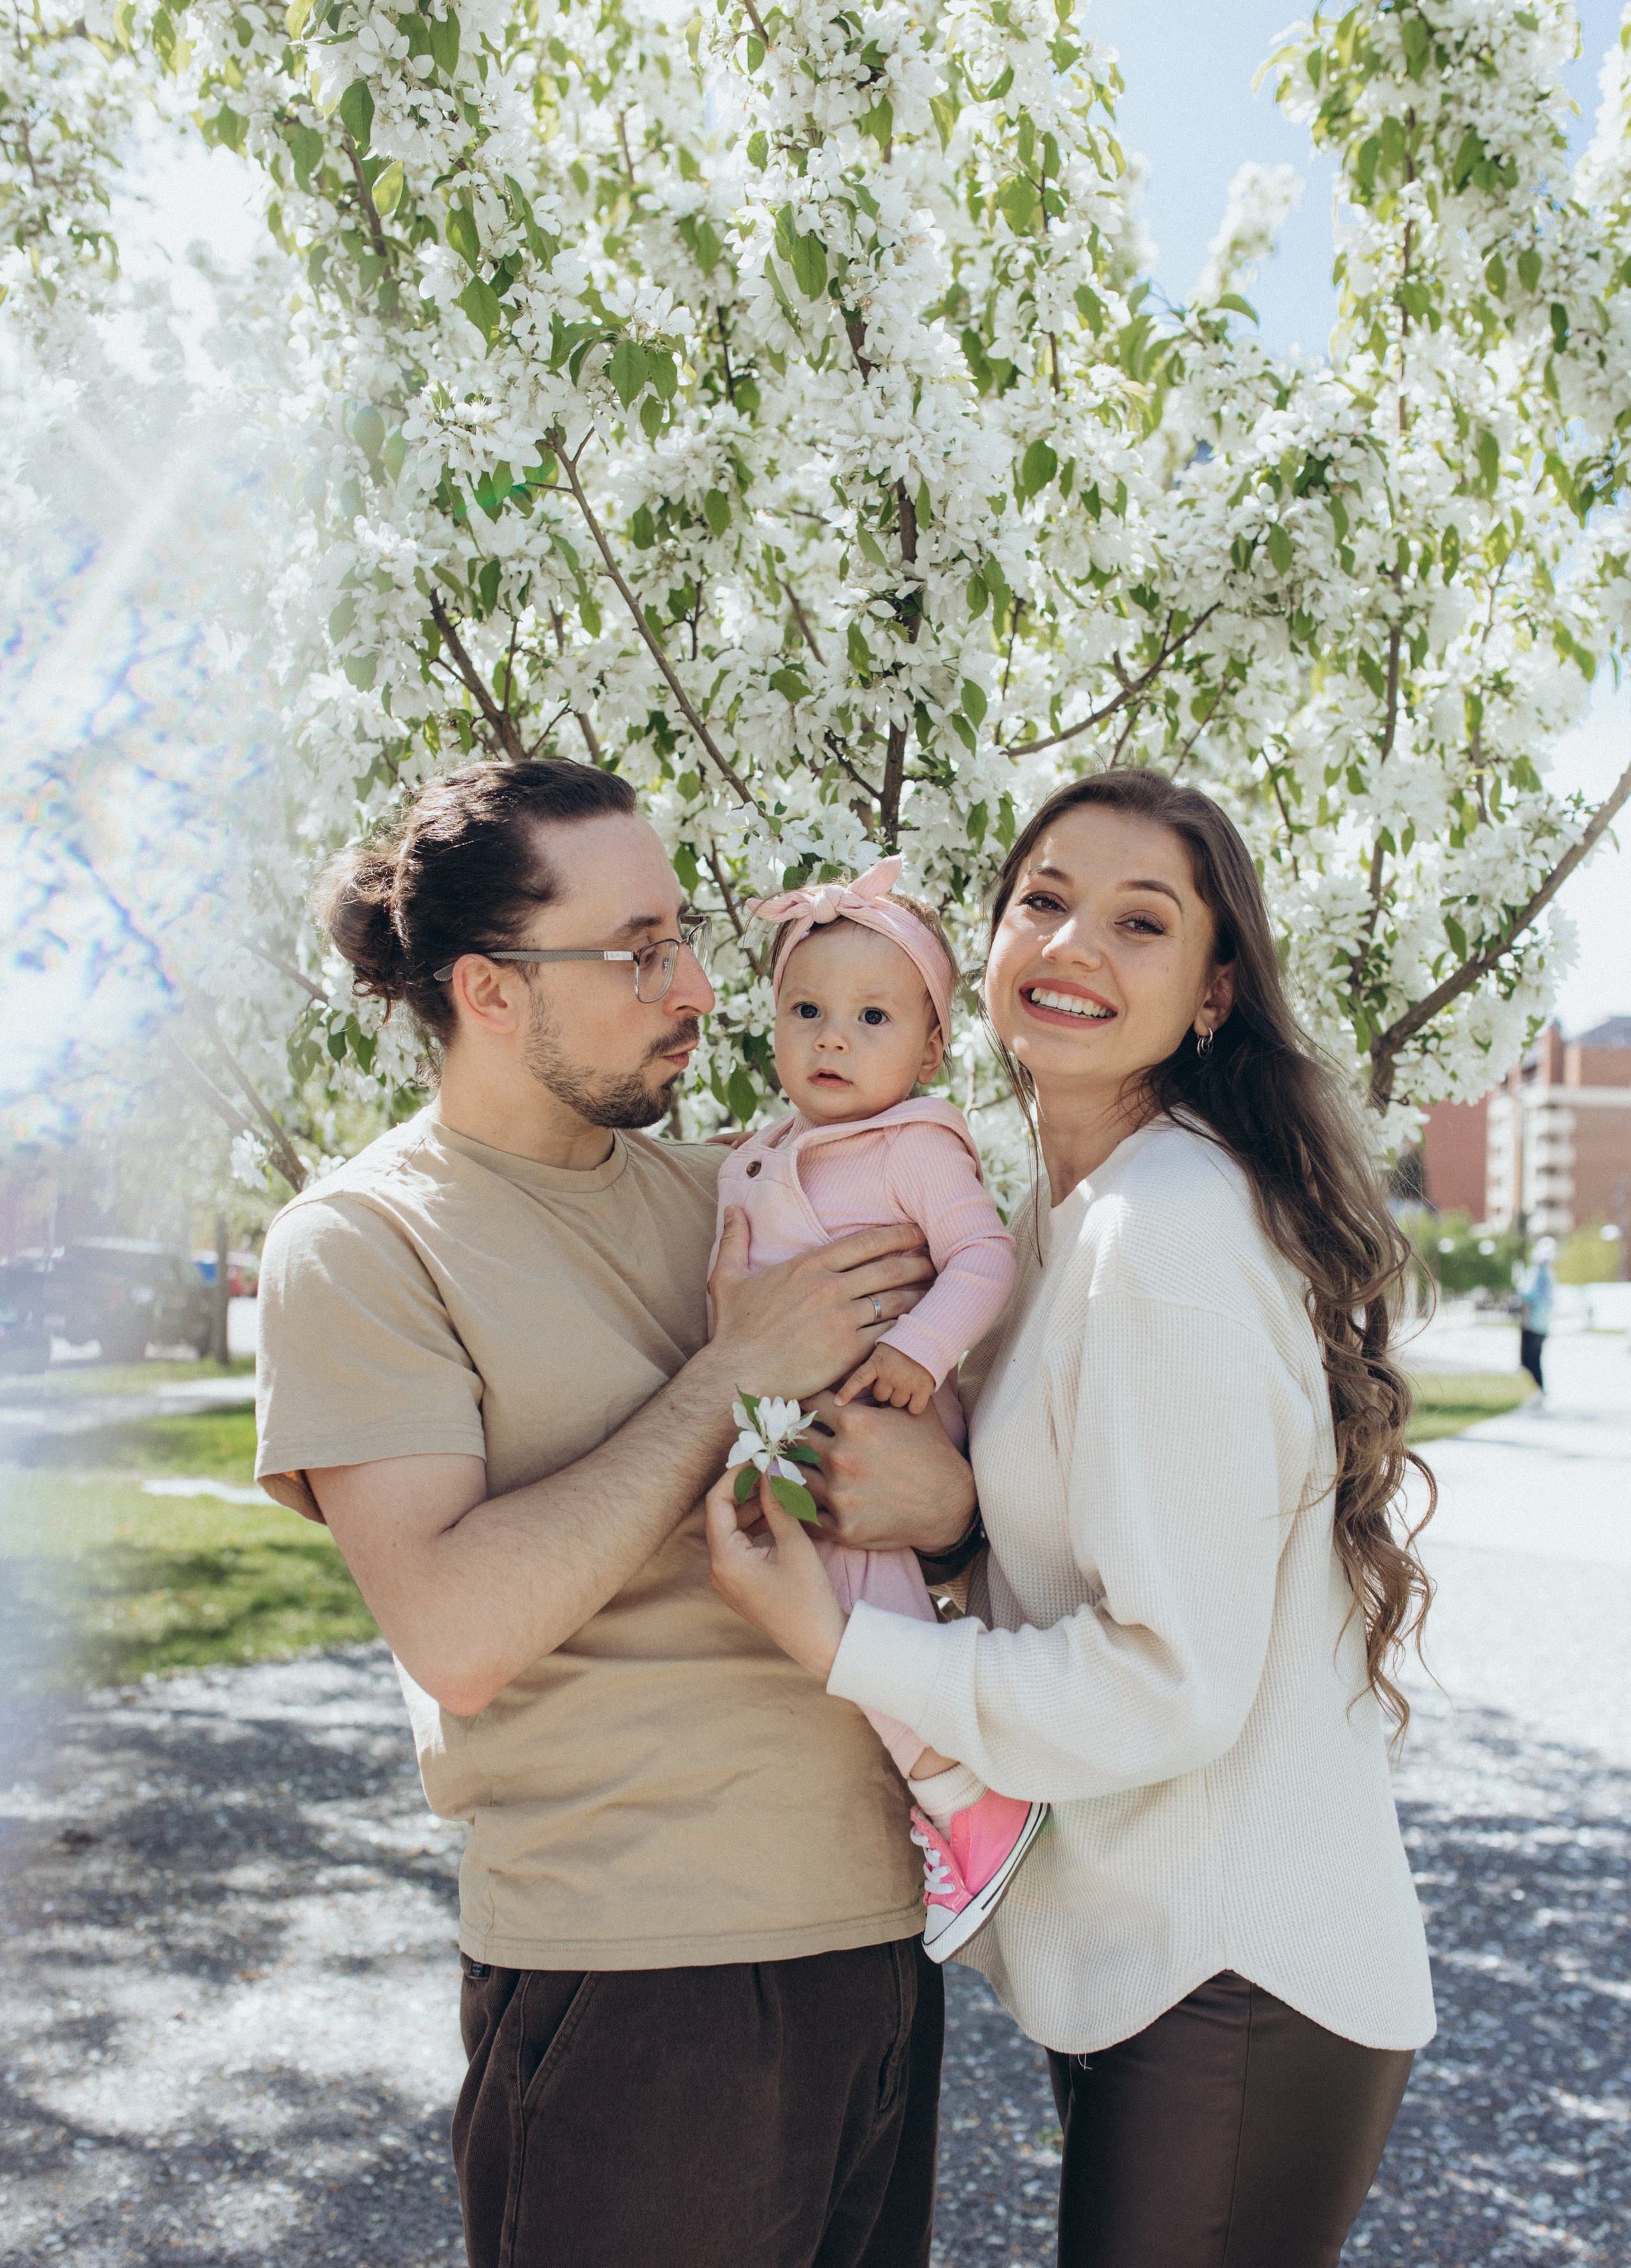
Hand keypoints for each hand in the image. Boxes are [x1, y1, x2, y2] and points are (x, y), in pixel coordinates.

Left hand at [705, 1464, 847, 1680]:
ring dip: (753, 1507)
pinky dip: (756, 1527)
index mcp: (724, 1559)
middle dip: (746, 1490)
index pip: (716, 1502)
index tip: (760, 1460)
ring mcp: (729, 1580)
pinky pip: (741, 1546)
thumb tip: (770, 1470)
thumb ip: (778, 1503)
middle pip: (722, 1515)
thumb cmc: (808, 1598)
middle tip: (773, 1471)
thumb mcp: (794, 1544)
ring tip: (781, 1490)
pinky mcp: (742, 1585)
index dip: (735, 1476)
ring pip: (732, 1529)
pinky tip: (780, 1515)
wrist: (820, 1644)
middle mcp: (718, 1570)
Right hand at [709, 1210, 932, 1402]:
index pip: (865, 1241)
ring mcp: (843, 1318)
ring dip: (921, 1293)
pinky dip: (910, 1328)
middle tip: (937, 1259)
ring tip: (940, 1290)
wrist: (738, 1375)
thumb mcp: (727, 1278)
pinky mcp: (851, 1350)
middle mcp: (831, 1287)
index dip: (897, 1234)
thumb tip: (731, 1208)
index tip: (916, 1232)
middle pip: (889, 1267)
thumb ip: (734, 1240)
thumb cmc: (733, 1331)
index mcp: (809, 1265)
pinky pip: (891, 1333)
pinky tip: (922, 1326)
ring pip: (896, 1299)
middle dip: (918, 1260)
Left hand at [798, 1393, 975, 1555]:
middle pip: (796, 1440)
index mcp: (854, 1422)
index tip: (801, 1414)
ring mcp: (840, 1494)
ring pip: (794, 1476)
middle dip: (795, 1439)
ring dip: (795, 1471)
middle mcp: (841, 1456)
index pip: (808, 1405)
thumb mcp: (910, 1411)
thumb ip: (878, 1390)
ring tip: (795, 1468)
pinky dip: (802, 1506)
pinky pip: (805, 1514)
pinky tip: (804, 1499)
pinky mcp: (841, 1527)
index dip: (804, 1407)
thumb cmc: (930, 1453)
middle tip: (790, 1441)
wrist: (950, 1504)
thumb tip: (858, 1368)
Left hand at [835, 1344, 935, 1415]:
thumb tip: (866, 1386)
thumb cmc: (905, 1342)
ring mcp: (907, 1382)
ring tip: (907, 1383)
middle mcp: (891, 1374)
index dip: (847, 1392)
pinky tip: (917, 1395)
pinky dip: (914, 1405)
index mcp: (878, 1362)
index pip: (859, 1379)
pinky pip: (914, 1408)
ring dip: (900, 1397)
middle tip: (895, 1379)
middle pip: (880, 1395)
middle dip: (886, 1390)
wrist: (931, 1335)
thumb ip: (873, 1365)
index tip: (838, 1403)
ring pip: (896, 1403)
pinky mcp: (923, 1388)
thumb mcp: (883, 1348)